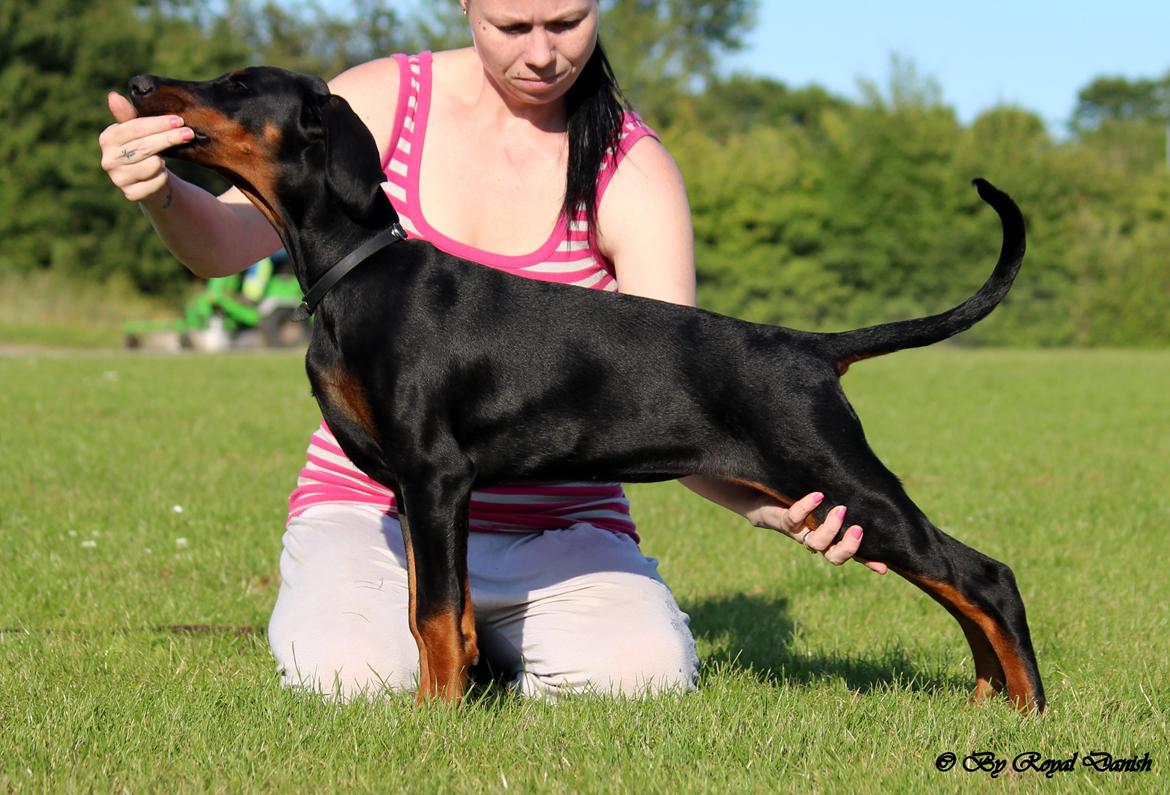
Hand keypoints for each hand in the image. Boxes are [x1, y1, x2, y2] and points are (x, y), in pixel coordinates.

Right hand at [98, 91, 191, 204]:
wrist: (151, 180)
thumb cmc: (145, 149)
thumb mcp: (138, 131)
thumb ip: (128, 115)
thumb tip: (113, 96)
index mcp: (107, 139)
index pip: (133, 128)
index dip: (157, 124)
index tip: (178, 120)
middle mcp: (108, 160)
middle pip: (145, 146)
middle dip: (169, 138)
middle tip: (188, 133)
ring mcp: (118, 179)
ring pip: (152, 165)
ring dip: (164, 160)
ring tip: (165, 158)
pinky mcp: (132, 194)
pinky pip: (157, 182)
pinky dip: (163, 176)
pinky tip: (162, 173)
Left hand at [746, 491, 887, 573]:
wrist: (760, 497)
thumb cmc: (799, 500)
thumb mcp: (824, 504)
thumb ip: (844, 507)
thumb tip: (875, 504)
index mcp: (829, 538)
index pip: (852, 554)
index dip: (867, 561)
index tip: (883, 567)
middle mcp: (816, 540)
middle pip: (834, 557)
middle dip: (848, 547)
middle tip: (858, 529)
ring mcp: (800, 533)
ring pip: (816, 543)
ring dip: (830, 528)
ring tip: (840, 508)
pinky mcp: (783, 521)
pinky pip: (794, 518)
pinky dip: (807, 507)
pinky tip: (818, 495)